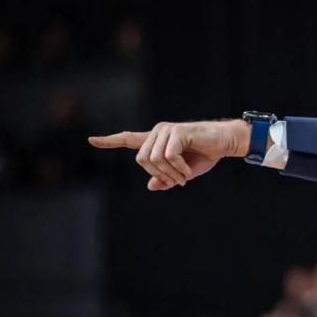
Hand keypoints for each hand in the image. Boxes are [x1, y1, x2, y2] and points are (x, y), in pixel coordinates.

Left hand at [88, 119, 249, 190]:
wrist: (225, 142)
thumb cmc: (206, 155)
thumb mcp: (184, 173)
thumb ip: (167, 179)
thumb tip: (151, 186)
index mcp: (156, 140)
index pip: (129, 139)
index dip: (110, 141)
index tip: (91, 140)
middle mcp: (158, 132)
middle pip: (142, 160)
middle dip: (158, 175)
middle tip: (177, 182)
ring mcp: (166, 130)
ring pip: (153, 160)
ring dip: (169, 174)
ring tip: (184, 178)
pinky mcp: (176, 132)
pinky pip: (168, 157)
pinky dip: (178, 169)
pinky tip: (188, 171)